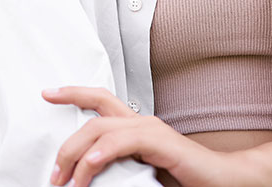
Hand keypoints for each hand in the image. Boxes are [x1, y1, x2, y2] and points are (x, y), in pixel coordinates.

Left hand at [41, 86, 235, 186]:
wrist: (224, 182)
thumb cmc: (183, 179)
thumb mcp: (141, 173)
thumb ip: (118, 168)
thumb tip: (85, 177)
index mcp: (136, 127)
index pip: (100, 101)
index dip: (73, 93)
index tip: (47, 94)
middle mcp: (142, 122)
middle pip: (94, 115)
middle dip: (67, 142)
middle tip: (53, 171)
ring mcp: (152, 131)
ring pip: (102, 128)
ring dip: (78, 155)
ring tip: (67, 180)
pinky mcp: (162, 144)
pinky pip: (125, 142)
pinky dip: (103, 153)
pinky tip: (90, 166)